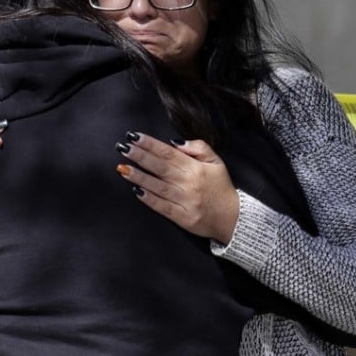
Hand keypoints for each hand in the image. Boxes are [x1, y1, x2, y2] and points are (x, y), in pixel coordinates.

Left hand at [115, 132, 239, 243]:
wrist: (232, 218)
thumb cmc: (221, 187)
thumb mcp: (216, 162)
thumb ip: (199, 147)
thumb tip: (176, 142)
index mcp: (196, 168)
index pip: (169, 152)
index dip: (150, 144)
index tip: (134, 137)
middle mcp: (189, 183)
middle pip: (160, 167)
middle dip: (140, 156)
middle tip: (123, 148)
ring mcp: (185, 201)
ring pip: (158, 186)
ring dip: (139, 177)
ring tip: (122, 168)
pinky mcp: (182, 218)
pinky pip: (162, 207)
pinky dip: (149, 199)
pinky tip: (136, 191)